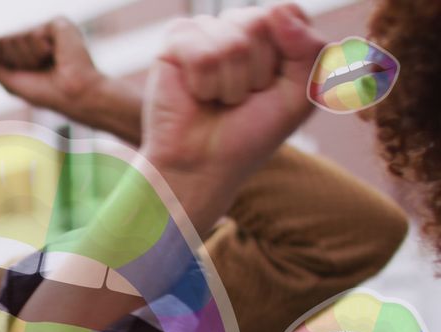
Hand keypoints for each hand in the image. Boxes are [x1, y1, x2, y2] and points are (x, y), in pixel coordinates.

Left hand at [0, 17, 104, 112]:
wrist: (73, 95)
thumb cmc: (46, 93)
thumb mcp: (10, 82)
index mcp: (25, 48)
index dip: (8, 64)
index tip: (29, 75)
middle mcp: (35, 36)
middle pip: (5, 40)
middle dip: (17, 60)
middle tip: (40, 70)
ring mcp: (46, 29)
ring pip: (17, 36)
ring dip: (29, 58)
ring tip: (49, 64)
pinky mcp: (58, 24)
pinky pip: (32, 33)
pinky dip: (40, 50)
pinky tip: (55, 55)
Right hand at [141, 4, 324, 229]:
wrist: (206, 165)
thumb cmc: (250, 133)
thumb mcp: (300, 95)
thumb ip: (310, 49)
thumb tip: (275, 9)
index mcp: (268, 32)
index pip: (287, 11)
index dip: (287, 51)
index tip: (273, 85)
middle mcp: (233, 26)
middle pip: (259, 21)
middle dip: (257, 71)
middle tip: (241, 97)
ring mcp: (202, 32)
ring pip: (231, 40)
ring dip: (230, 83)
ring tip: (218, 99)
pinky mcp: (173, 45)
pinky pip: (201, 52)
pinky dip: (204, 83)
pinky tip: (196, 95)